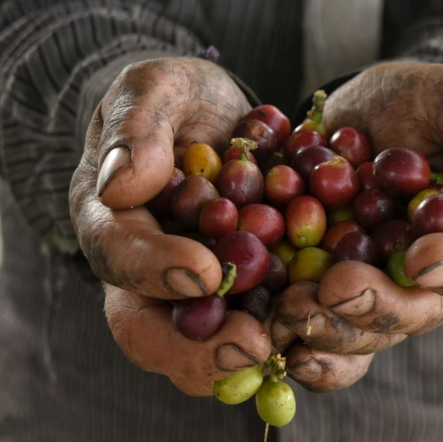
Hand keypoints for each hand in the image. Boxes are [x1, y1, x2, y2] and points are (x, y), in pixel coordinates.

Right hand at [70, 57, 270, 395]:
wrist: (216, 116)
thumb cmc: (177, 97)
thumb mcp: (157, 87)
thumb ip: (138, 126)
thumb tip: (120, 185)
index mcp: (111, 222)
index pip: (118, 257)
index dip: (156, 270)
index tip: (206, 272)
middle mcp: (145, 272)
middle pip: (153, 333)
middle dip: (200, 351)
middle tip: (252, 347)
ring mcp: (194, 292)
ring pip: (208, 347)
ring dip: (252, 355)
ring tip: (299, 342)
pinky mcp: (244, 295)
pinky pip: (262, 327)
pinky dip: (294, 331)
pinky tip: (331, 325)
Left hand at [274, 62, 442, 391]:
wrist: (364, 113)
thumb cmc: (424, 101)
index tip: (420, 260)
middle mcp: (433, 273)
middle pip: (416, 311)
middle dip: (377, 310)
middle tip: (336, 290)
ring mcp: (382, 286)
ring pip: (364, 330)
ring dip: (328, 329)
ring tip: (290, 311)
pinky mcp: (333, 286)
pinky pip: (320, 324)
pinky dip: (295, 332)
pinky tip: (267, 329)